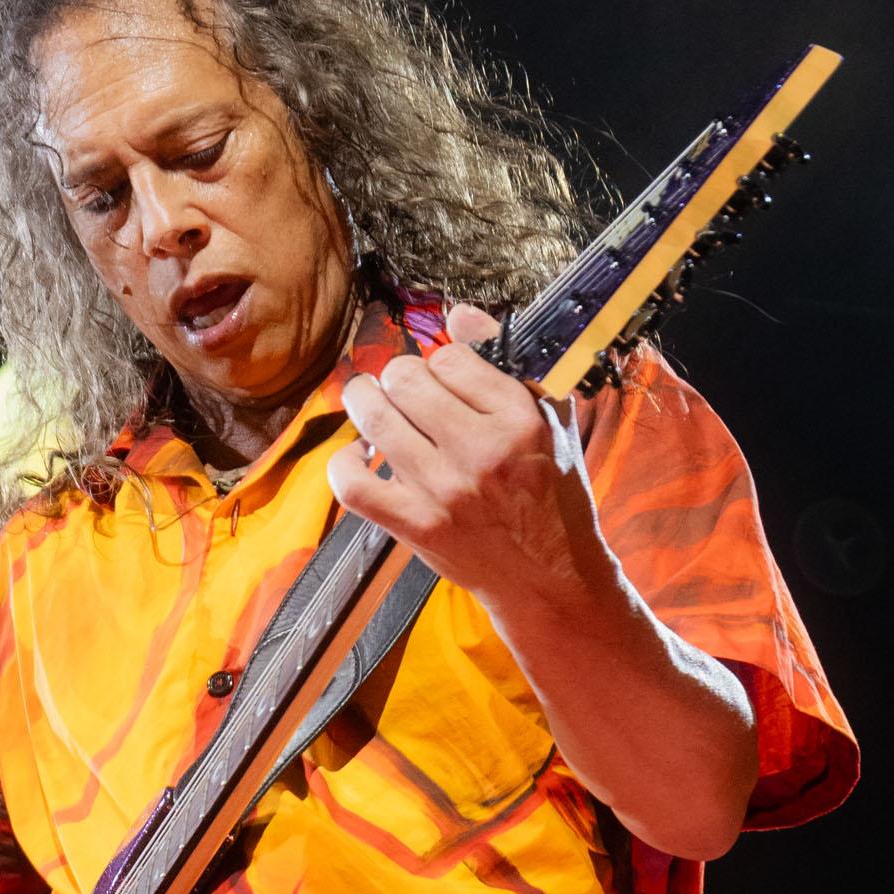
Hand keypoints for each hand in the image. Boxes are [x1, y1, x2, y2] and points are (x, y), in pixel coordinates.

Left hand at [325, 301, 607, 627]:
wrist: (549, 578)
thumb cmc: (550, 495)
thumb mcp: (548, 421)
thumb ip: (502, 365)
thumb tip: (457, 315)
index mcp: (518, 417)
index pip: (449, 357)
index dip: (439, 363)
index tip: (442, 382)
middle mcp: (480, 450)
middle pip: (406, 379)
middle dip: (398, 377)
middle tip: (400, 389)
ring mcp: (444, 490)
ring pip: (376, 418)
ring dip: (363, 401)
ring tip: (368, 401)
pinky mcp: (416, 526)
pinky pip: (354, 484)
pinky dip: (343, 463)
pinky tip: (357, 454)